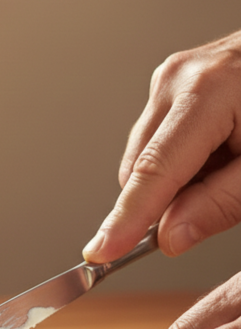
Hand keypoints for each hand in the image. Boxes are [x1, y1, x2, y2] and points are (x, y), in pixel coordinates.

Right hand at [83, 29, 240, 263]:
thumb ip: (222, 203)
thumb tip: (170, 237)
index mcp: (207, 92)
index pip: (153, 169)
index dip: (126, 218)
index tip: (101, 251)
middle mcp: (176, 80)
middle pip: (140, 166)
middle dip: (165, 199)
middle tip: (214, 208)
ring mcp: (170, 78)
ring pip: (146, 156)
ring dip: (177, 179)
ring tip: (230, 165)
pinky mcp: (171, 84)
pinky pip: (157, 138)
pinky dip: (183, 160)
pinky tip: (221, 150)